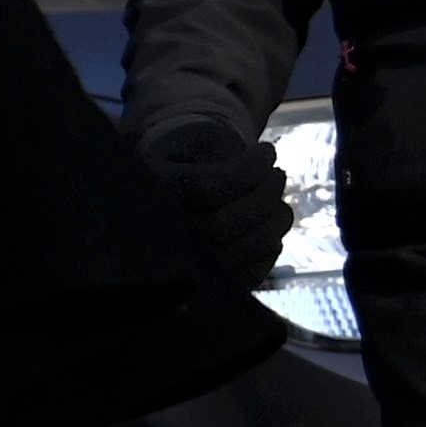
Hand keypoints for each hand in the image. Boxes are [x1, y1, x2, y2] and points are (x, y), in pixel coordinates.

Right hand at [132, 112, 294, 284]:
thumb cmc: (187, 155)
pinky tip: (268, 224)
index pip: (208, 189)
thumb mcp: (194, 140)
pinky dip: (270, 247)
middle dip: (265, 194)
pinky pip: (250, 274)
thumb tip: (259, 166)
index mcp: (147, 194)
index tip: (267, 151)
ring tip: (276, 199)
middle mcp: (154, 235)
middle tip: (277, 175)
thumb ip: (216, 149)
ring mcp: (179, 266)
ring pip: (243, 249)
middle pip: (224, 224)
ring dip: (275, 220)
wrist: (165, 187)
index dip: (250, 169)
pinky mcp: (204, 287)